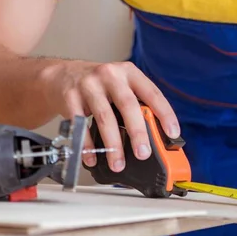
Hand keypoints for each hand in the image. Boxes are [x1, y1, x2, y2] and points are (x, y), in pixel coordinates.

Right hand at [39, 60, 179, 171]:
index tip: (173, 133)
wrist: (63, 75)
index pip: (152, 93)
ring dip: (113, 144)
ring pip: (105, 117)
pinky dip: (87, 145)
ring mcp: (89, 85)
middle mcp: (110, 75)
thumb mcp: (122, 85)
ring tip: (118, 163)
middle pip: (128, 105)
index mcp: (129, 72)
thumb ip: (138, 103)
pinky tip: (93, 157)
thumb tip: (157, 134)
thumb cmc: (100, 84)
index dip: (164, 114)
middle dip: (138, 132)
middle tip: (143, 153)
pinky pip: (80, 125)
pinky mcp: (70, 97)